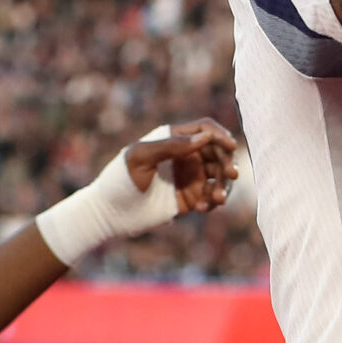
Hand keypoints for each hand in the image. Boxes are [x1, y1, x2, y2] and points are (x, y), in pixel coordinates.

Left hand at [123, 118, 238, 214]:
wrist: (110, 213)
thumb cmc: (121, 179)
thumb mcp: (140, 157)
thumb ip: (171, 145)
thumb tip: (204, 137)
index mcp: (173, 139)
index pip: (205, 129)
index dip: (220, 135)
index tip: (230, 146)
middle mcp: (185, 155)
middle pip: (218, 152)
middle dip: (228, 162)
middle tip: (230, 175)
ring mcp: (190, 177)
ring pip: (220, 175)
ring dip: (225, 185)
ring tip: (218, 199)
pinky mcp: (191, 197)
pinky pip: (212, 196)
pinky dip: (213, 201)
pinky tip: (202, 209)